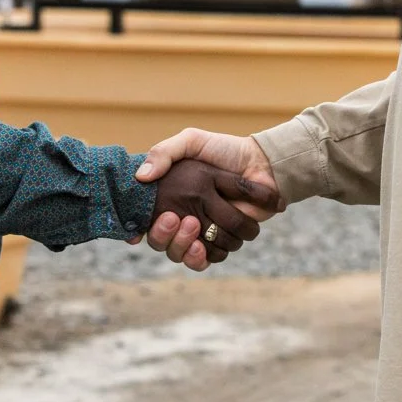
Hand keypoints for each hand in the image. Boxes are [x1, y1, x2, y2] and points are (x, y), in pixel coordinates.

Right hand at [134, 130, 279, 268]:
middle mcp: (181, 218)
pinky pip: (205, 259)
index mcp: (171, 198)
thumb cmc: (224, 150)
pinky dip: (201, 257)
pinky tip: (201, 247)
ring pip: (181, 253)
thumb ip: (164, 152)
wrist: (261, 164)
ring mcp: (201, 232)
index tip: (162, 215)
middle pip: (162, 242)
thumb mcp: (191, 141)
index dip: (146, 226)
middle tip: (177, 218)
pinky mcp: (220, 242)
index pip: (146, 220)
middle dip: (166, 235)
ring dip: (184, 244)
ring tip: (194, 224)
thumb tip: (141, 176)